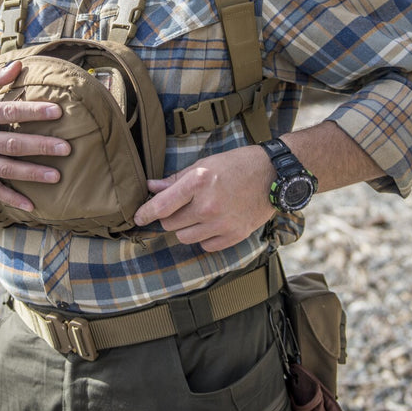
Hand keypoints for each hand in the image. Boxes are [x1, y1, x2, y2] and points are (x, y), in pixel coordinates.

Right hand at [0, 61, 69, 210]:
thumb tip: (19, 65)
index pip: (8, 112)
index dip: (33, 112)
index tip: (57, 112)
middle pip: (11, 144)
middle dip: (40, 146)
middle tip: (67, 148)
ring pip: (5, 169)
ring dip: (32, 174)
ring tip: (57, 176)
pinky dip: (11, 199)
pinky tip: (31, 205)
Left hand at [133, 145, 276, 251]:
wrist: (273, 175)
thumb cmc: (237, 165)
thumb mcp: (204, 165)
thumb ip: (176, 180)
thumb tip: (151, 187)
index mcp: (198, 182)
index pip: (161, 206)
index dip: (145, 214)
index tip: (138, 218)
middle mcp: (208, 205)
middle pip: (170, 224)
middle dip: (169, 217)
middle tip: (180, 207)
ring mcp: (222, 223)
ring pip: (185, 238)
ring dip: (185, 228)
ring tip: (197, 214)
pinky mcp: (234, 235)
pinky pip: (205, 246)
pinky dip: (203, 237)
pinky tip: (211, 223)